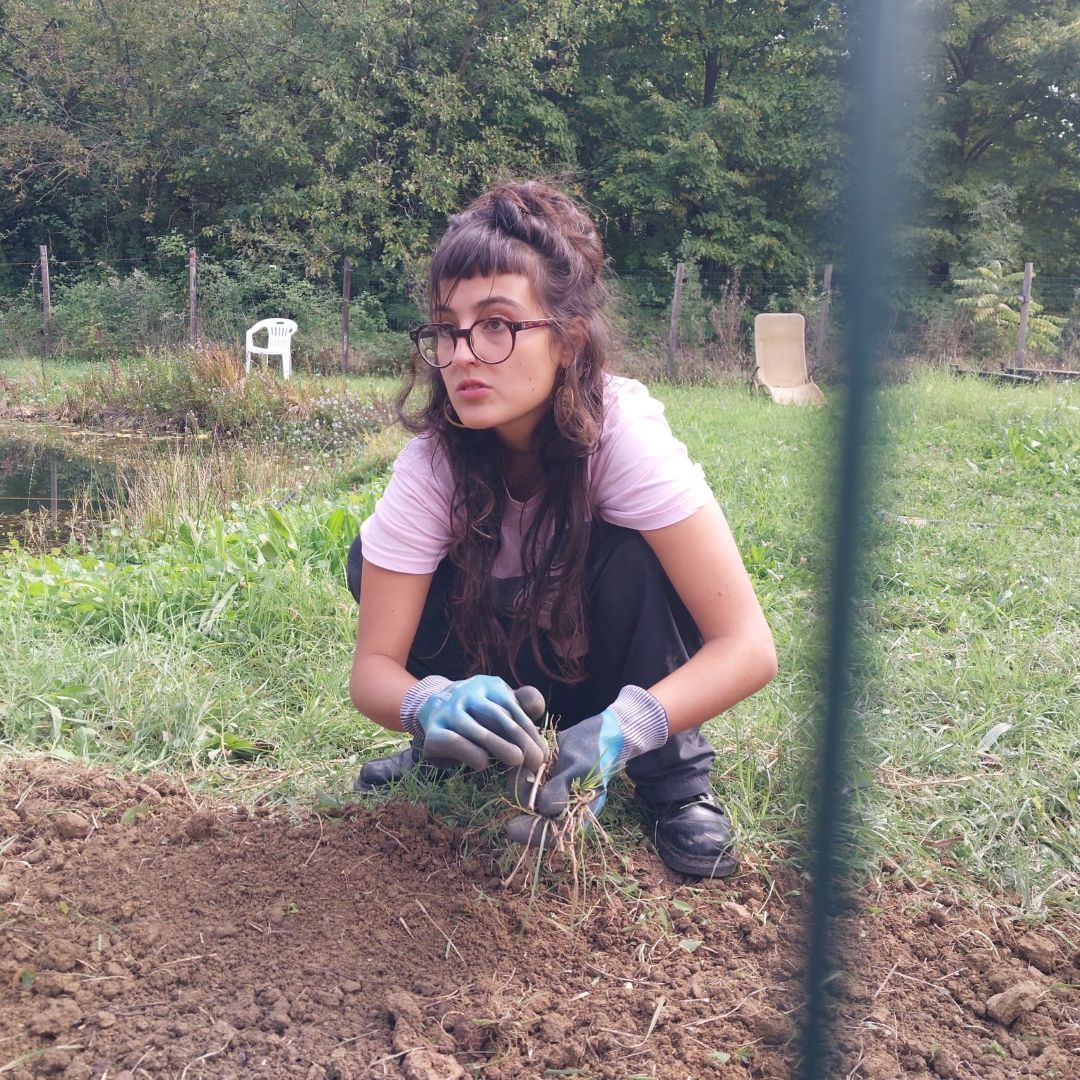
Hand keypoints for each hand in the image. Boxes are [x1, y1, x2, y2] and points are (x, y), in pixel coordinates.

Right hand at [406, 676, 548, 771]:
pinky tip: (483, 764)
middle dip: (520, 740)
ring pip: (476, 729)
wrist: (433, 712)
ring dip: (499, 746)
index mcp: (488, 686)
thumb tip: (537, 707)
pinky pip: (454, 742)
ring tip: (517, 762)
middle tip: (536, 761)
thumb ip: (522, 706)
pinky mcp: (433, 732)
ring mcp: (448, 711)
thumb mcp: (501, 706)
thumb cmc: (478, 715)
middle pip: (497, 716)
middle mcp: (466, 694)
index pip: (512, 707)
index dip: (530, 732)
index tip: (543, 754)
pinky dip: (470, 753)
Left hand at [505, 686, 668, 845]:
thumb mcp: (581, 769)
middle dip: (522, 796)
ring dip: (521, 779)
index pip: (548, 836)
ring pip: (521, 795)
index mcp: (574, 817)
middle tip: (524, 772)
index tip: (511, 827)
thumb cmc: (595, 753)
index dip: (529, 835)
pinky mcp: (540, 778)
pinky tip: (536, 754)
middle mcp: (558, 809)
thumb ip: (563, 788)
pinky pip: (522, 779)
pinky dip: (523, 768)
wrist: (598, 733)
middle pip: (529, 815)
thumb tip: (545, 809)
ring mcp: (547, 793)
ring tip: (535, 759)